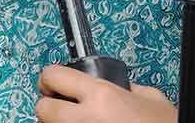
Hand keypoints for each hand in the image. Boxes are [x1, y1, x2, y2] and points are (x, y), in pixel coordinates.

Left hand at [35, 65, 176, 122]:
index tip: (53, 84)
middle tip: (60, 109)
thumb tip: (118, 87)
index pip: (53, 75)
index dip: (50, 79)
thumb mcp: (152, 99)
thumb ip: (128, 88)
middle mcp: (86, 119)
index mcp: (102, 95)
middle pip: (42, 109)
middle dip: (49, 107)